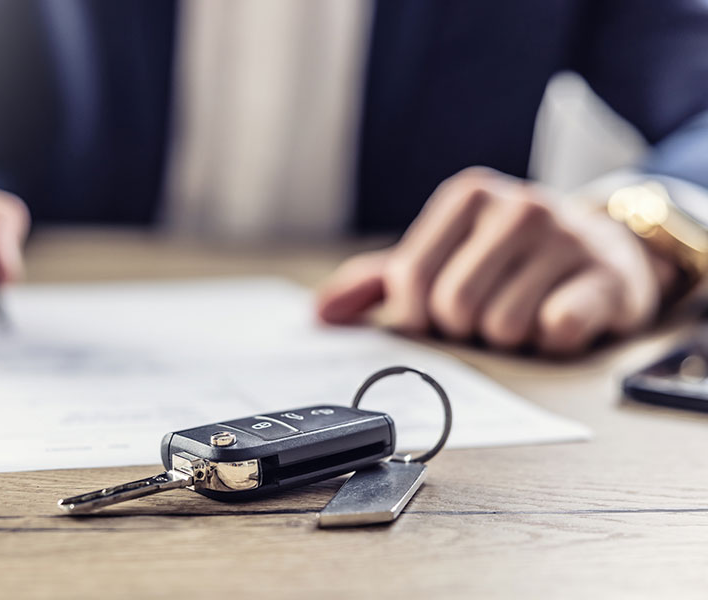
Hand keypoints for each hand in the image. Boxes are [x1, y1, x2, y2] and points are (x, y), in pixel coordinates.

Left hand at [317, 167, 675, 353]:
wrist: (608, 248)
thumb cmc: (507, 257)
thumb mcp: (442, 253)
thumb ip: (377, 280)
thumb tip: (319, 314)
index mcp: (466, 196)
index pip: (410, 280)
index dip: (420, 315)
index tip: (441, 311)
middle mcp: (516, 205)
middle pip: (454, 308)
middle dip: (465, 328)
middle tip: (489, 310)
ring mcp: (566, 236)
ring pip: (502, 326)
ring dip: (508, 338)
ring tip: (527, 309)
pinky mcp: (606, 275)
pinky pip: (556, 330)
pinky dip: (552, 340)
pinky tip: (560, 316)